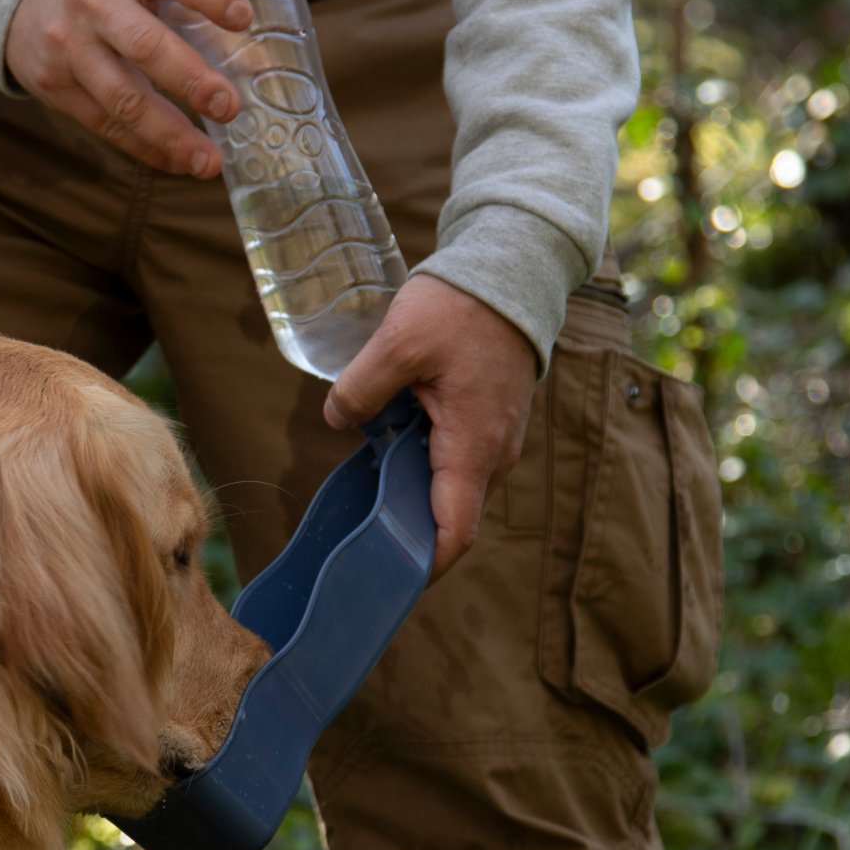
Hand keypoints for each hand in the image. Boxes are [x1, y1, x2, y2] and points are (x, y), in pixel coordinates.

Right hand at [5, 0, 250, 178]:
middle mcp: (92, 3)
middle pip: (144, 45)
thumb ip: (192, 8)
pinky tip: (177, 160)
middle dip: (191, 80)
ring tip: (208, 161)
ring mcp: (68, 47)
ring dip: (170, 134)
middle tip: (229, 107)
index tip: (243, 18)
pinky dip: (146, 148)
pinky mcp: (53, 87)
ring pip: (123, 99)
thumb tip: (255, 65)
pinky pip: (105, 125)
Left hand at [324, 275, 536, 577]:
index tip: (385, 577)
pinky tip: (390, 447)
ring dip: (415, 493)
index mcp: (473, 447)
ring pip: (454, 488)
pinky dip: (427, 466)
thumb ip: (360, 389)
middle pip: (451, 517)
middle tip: (357, 536)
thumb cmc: (461, 308)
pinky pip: (459, 461)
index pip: (455, 533)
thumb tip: (337, 420)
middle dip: (408, 532)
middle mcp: (493, 454)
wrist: (511, 271)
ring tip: (367, 489)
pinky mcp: (492, 421)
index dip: (422, 566)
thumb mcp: (397, 343)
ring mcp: (498, 439)